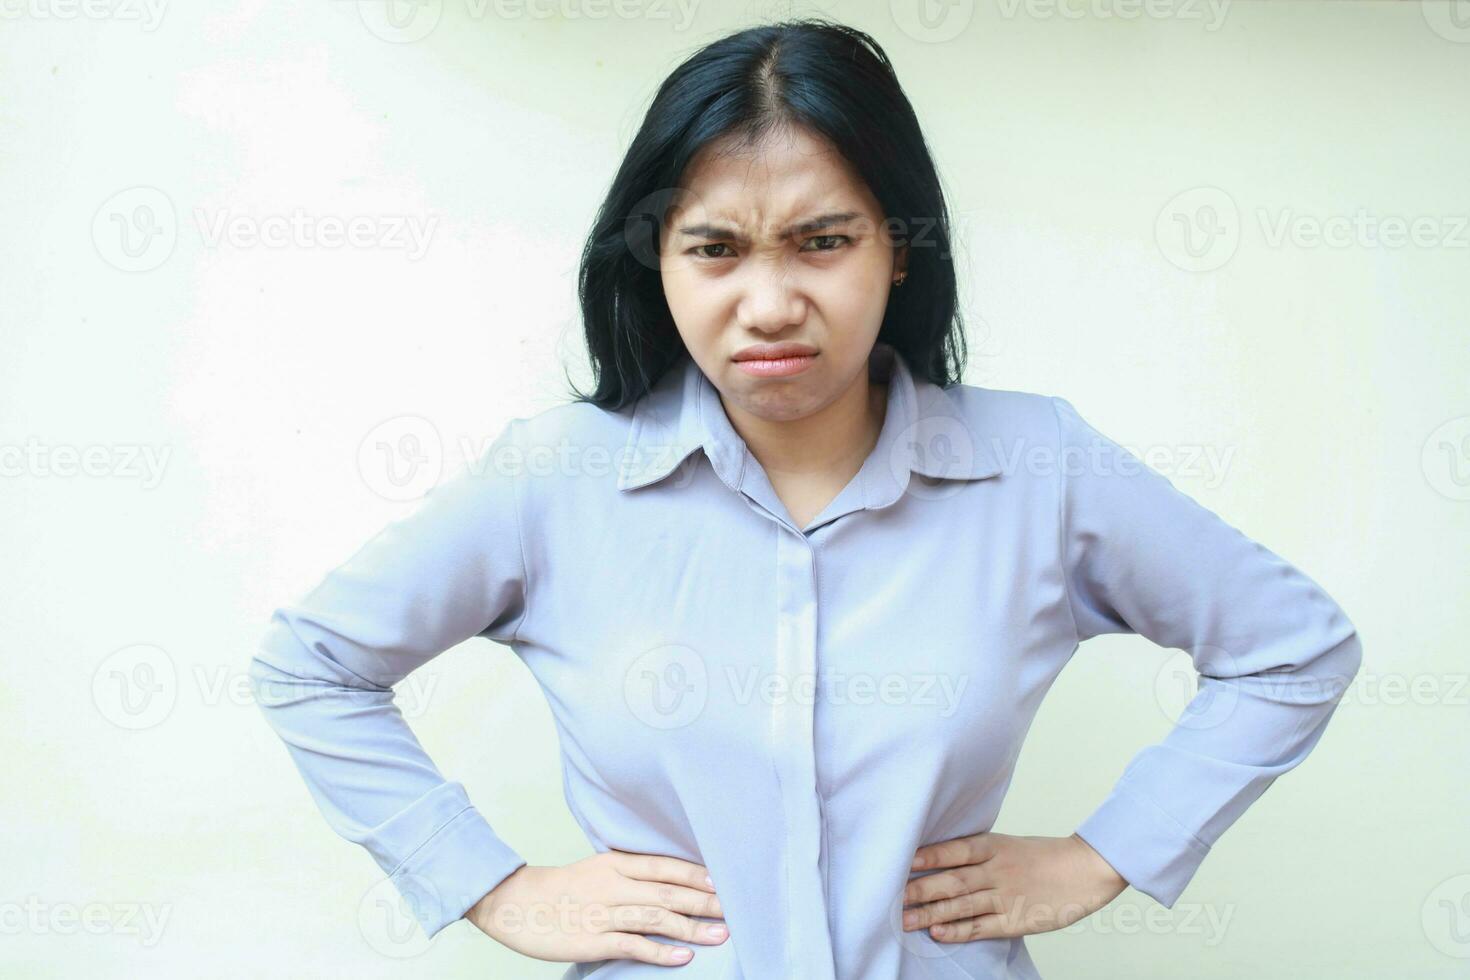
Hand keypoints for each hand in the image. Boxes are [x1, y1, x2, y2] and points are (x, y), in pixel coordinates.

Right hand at [465, 850, 726, 966]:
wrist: (516, 902)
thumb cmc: (562, 888)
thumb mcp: (598, 868)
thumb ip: (632, 872)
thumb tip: (671, 878)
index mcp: (615, 863)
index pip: (664, 866)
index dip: (695, 874)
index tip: (724, 880)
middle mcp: (613, 886)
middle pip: (667, 892)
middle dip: (704, 901)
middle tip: (734, 908)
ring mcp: (603, 914)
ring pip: (656, 918)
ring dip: (692, 927)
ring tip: (721, 934)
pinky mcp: (593, 941)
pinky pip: (633, 946)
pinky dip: (661, 952)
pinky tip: (684, 957)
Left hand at [902, 832, 1126, 940]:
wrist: (1086, 869)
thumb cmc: (1044, 857)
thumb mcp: (1009, 845)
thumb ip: (978, 853)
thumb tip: (939, 859)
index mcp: (994, 846)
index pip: (953, 850)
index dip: (927, 856)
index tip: (900, 860)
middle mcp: (997, 869)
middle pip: (951, 879)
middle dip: (919, 889)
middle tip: (890, 896)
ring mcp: (1007, 895)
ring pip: (962, 904)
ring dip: (930, 913)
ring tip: (904, 919)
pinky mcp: (1017, 920)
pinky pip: (982, 927)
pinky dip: (959, 930)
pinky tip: (938, 933)